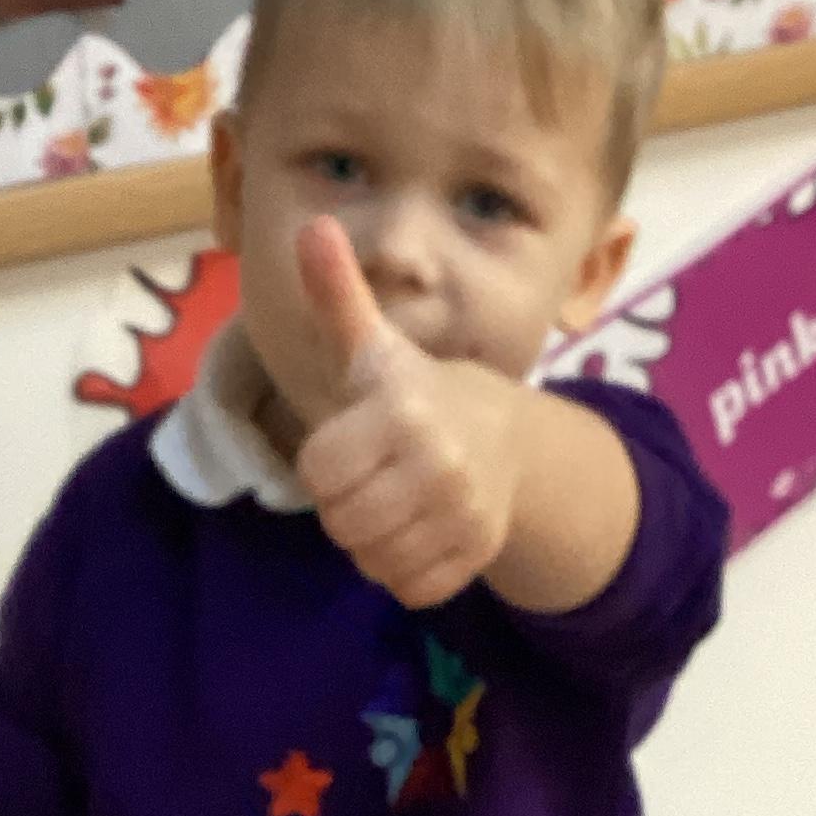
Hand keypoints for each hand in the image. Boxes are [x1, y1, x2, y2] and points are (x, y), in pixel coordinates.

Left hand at [289, 217, 528, 609]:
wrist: (505, 438)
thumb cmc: (413, 392)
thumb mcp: (374, 344)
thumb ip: (337, 294)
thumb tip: (311, 226)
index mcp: (403, 410)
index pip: (317, 472)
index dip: (324, 462)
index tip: (349, 443)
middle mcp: (440, 464)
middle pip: (342, 523)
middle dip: (345, 506)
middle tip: (371, 477)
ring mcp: (465, 512)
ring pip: (373, 561)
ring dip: (372, 541)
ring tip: (393, 503)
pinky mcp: (479, 552)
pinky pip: (409, 588)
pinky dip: (405, 569)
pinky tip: (419, 531)